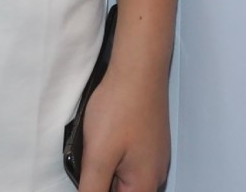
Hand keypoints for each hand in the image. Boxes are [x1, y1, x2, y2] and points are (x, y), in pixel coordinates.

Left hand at [73, 66, 169, 191]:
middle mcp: (155, 173)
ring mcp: (152, 155)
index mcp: (145, 184)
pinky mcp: (147, 140)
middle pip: (122, 191)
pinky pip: (127, 161)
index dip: (98, 190)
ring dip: (105, 171)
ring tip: (94, 149)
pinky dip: (112, 157)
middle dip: (102, 181)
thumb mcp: (98, 157)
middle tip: (90, 158)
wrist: (138, 66)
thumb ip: (92, 190)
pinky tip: (103, 140)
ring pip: (123, 177)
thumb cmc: (120, 107)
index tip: (90, 174)